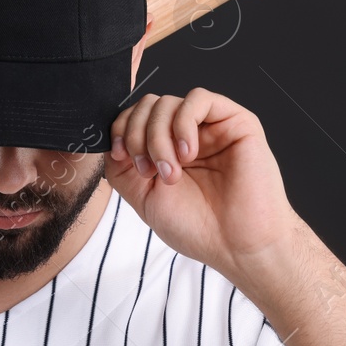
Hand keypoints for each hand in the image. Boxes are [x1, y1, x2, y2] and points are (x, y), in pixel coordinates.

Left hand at [106, 87, 300, 279]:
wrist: (237, 246)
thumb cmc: (198, 228)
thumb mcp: (143, 198)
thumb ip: (122, 168)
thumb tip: (109, 140)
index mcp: (166, 150)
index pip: (134, 118)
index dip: (121, 131)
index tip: (122, 158)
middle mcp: (187, 136)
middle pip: (148, 107)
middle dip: (138, 136)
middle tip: (150, 171)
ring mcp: (210, 128)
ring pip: (168, 102)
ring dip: (158, 136)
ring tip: (172, 171)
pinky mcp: (235, 122)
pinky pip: (199, 99)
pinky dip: (183, 123)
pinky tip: (188, 153)